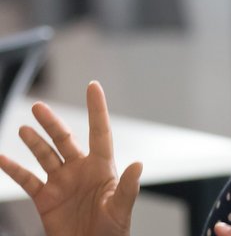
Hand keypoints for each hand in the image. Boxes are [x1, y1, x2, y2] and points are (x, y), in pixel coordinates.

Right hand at [0, 81, 141, 235]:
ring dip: (34, 141)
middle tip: (39, 107)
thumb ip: (127, 187)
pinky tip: (3, 157)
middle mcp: (80, 169)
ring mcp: (62, 182)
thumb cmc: (112, 232)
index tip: (93, 86)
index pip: (100, 131)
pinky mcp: (47, 198)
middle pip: (64, 139)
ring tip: (25, 127)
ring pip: (45, 155)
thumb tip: (139, 164)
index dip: (97, 108)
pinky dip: (14, 169)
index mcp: (101, 167)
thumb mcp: (121, 209)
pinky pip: (27, 179)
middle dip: (52, 123)